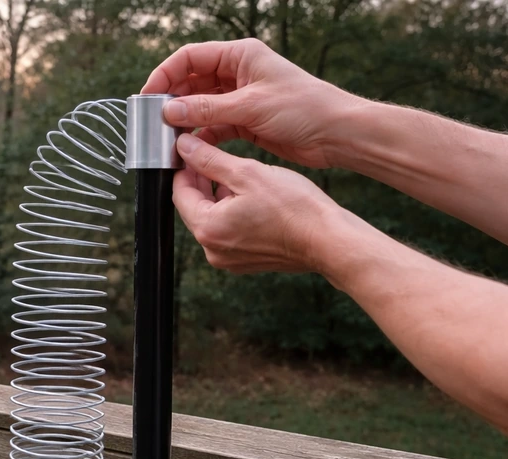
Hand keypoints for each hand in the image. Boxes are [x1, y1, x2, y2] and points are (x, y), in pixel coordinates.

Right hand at [142, 39, 363, 168]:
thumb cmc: (302, 108)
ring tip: (169, 138)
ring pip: (201, 106)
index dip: (166, 74)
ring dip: (185, 121)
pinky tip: (189, 149)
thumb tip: (168, 110)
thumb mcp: (249, 107)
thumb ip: (206, 110)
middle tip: (155, 122)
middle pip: (192, 82)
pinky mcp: (245, 122)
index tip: (148, 95)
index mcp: (240, 55)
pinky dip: (201, 136)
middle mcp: (238, 73)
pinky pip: (214, 127)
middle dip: (173, 100)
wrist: (335, 134)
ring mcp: (241, 98)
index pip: (190, 57)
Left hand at [173, 131, 342, 274]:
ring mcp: (228, 260)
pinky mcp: (245, 262)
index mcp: (207, 228)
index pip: (180, 193)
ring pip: (212, 220)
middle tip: (213, 157)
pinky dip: (233, 214)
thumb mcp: (247, 172)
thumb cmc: (293, 207)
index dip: (185, 168)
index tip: (194, 150)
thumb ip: (210, 159)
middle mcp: (212, 250)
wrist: (327, 239)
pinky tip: (251, 197)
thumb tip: (185, 147)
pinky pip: (229, 233)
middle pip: (194, 208)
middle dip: (202, 182)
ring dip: (218, 197)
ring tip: (237, 175)